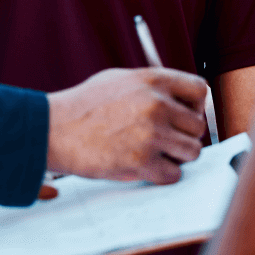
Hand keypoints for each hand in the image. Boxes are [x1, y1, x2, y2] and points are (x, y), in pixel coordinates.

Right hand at [46, 68, 207, 183]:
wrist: (55, 129)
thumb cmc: (84, 105)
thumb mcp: (119, 80)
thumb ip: (152, 86)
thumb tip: (181, 99)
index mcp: (152, 80)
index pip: (200, 90)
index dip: (195, 106)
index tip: (184, 116)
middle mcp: (156, 104)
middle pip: (198, 126)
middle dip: (184, 135)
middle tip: (166, 140)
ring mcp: (151, 134)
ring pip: (192, 151)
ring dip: (177, 156)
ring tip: (156, 154)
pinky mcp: (143, 161)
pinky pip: (174, 174)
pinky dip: (163, 175)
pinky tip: (146, 167)